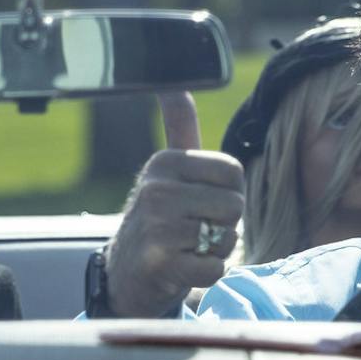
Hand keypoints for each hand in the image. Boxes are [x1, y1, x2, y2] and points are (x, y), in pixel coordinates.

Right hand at [100, 92, 244, 315]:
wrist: (126, 274)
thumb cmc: (160, 219)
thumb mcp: (167, 170)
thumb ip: (179, 127)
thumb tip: (175, 85)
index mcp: (165, 162)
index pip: (233, 172)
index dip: (228, 193)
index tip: (202, 203)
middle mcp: (157, 189)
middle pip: (234, 206)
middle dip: (223, 225)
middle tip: (195, 231)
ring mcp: (157, 226)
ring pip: (227, 238)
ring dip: (214, 251)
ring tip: (187, 248)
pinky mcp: (160, 263)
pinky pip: (215, 268)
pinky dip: (206, 274)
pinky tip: (182, 268)